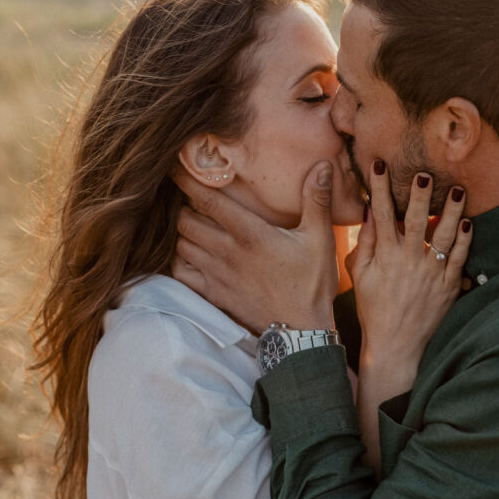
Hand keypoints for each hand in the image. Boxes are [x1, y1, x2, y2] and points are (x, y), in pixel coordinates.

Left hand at [171, 160, 337, 332]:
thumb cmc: (312, 284)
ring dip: (182, 231)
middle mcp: (226, 252)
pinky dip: (180, 259)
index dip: (188, 181)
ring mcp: (216, 275)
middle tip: (191, 198)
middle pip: (185, 220)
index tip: (176, 167)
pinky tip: (191, 253)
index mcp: (250, 234)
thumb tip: (322, 165)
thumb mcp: (320, 239)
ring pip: (181, 244)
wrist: (300, 333)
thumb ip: (316, 200)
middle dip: (184, 205)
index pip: (207, 201)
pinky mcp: (213, 294)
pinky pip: (181, 272)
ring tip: (191, 222)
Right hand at [352, 160, 471, 475]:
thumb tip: (370, 214)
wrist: (397, 345)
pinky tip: (469, 223)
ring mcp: (431, 273)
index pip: (381, 214)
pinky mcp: (448, 285)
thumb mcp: (361, 275)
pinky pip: (459, 258)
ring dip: (451, 211)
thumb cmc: (375, 309)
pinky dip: (465, 240)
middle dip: (418, 193)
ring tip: (458, 190)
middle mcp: (408, 260)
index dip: (379, 187)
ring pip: (443, 235)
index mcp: (385, 256)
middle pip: (414, 219)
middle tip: (423, 172)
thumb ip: (366, 243)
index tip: (378, 165)